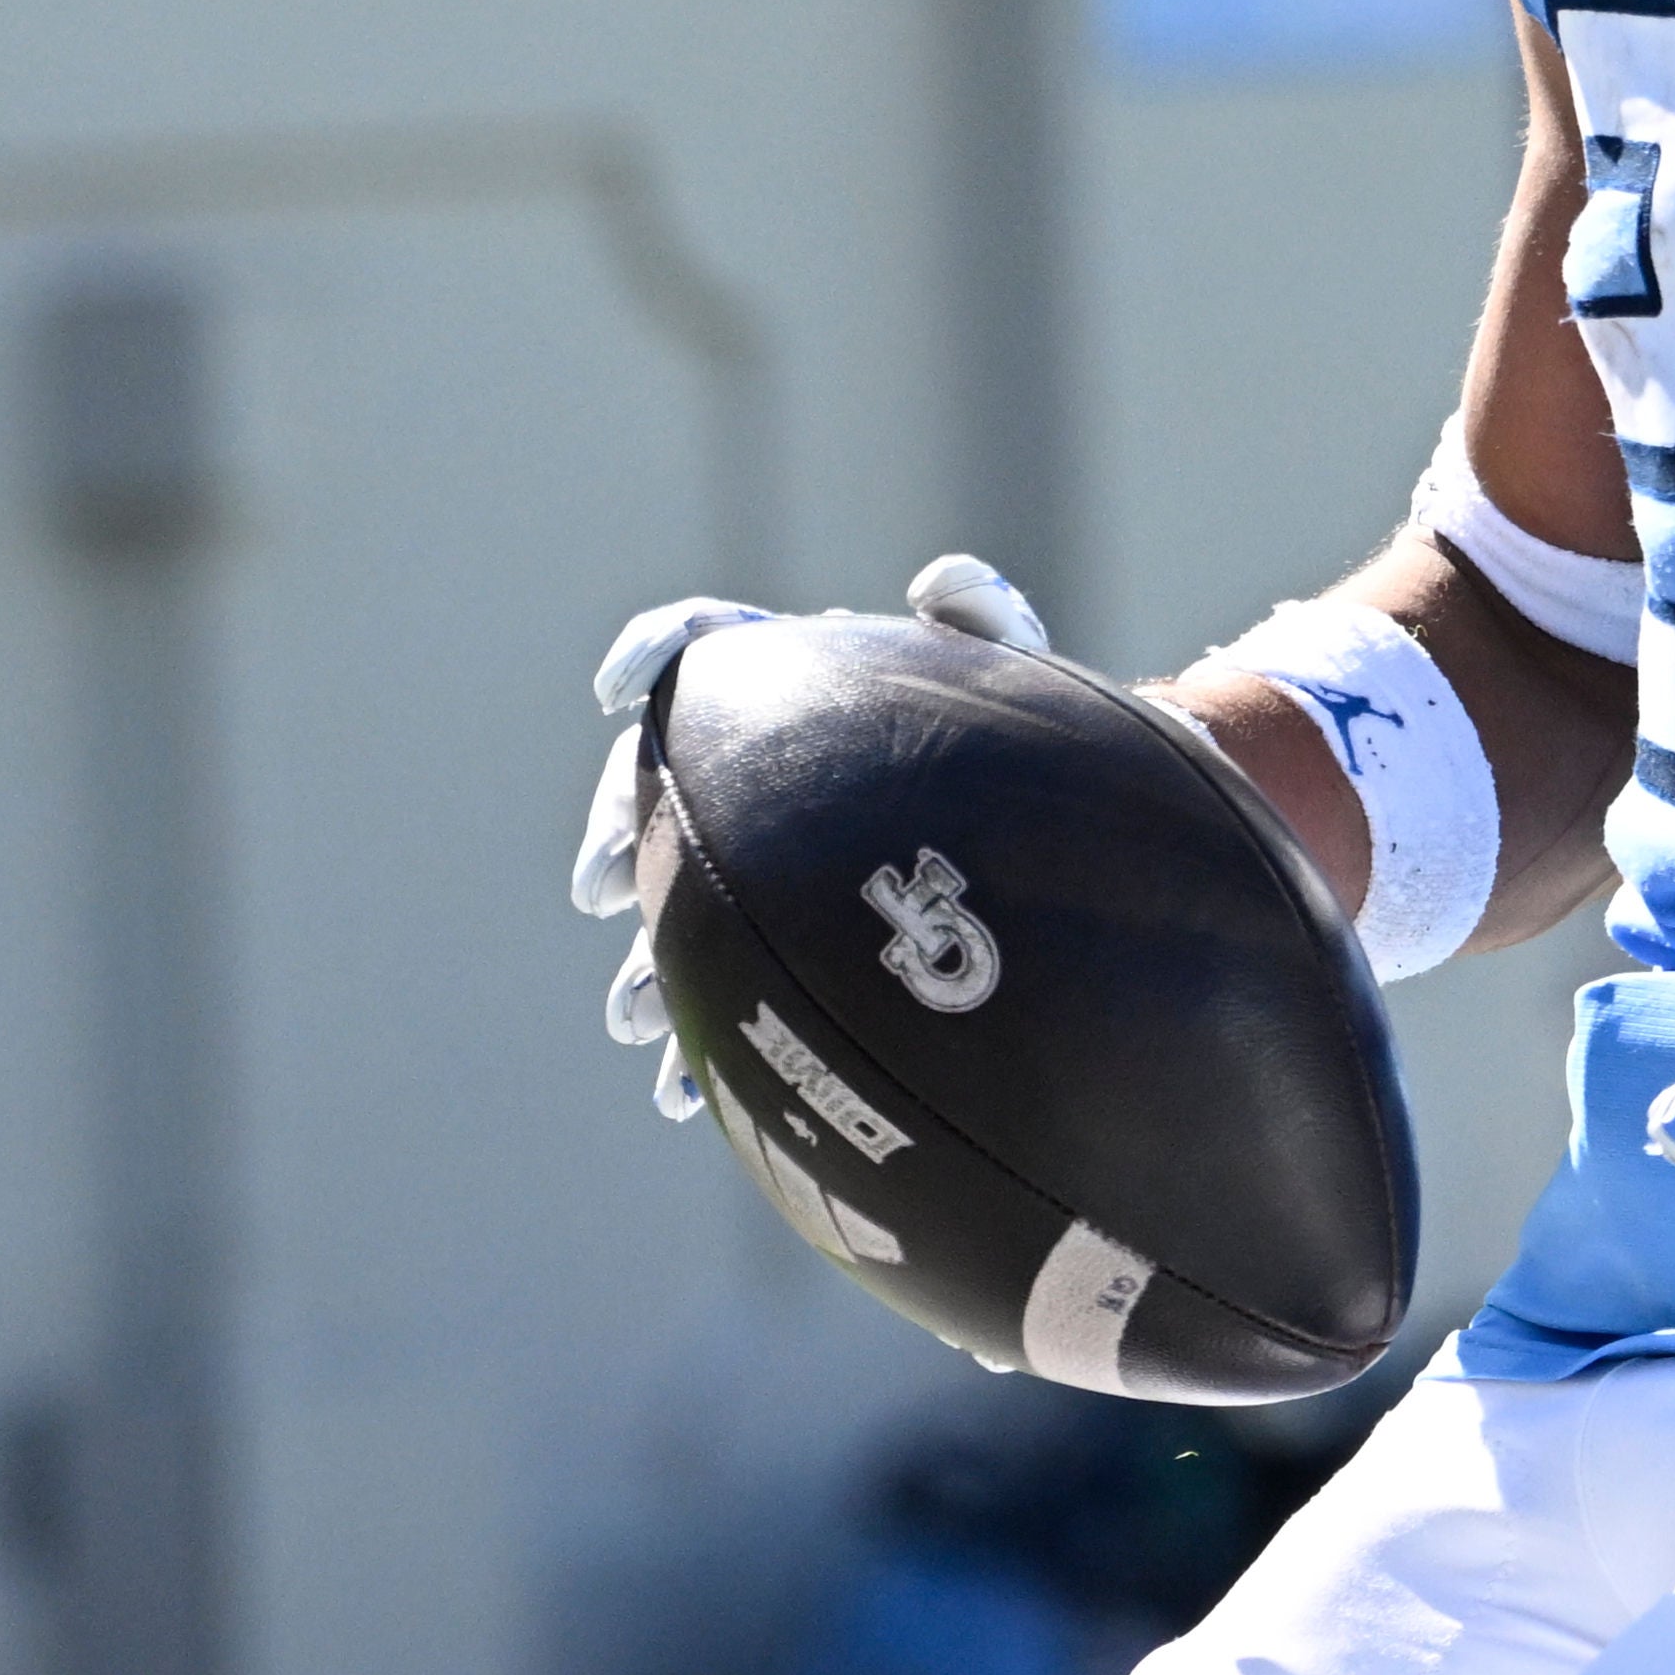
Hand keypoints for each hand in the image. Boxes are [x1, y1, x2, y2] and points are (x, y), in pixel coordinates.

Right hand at [573, 554, 1050, 1115]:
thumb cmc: (1036, 736)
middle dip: (622, 835)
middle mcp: (765, 777)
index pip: (704, 650)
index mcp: (795, 693)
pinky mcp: (791, 949)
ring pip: (682, 915)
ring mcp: (770, 866)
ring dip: (644, 967)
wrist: (1068, 830)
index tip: (618, 688)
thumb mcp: (1013, 671)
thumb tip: (944, 577)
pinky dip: (697, 1048)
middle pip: (664, 793)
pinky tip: (682, 1097)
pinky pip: (730, 998)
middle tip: (606, 884)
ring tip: (628, 1017)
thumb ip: (984, 618)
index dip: (653, 653)